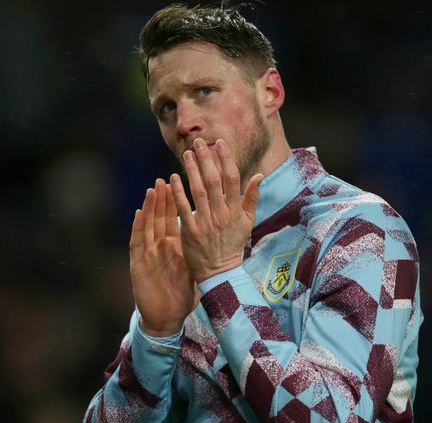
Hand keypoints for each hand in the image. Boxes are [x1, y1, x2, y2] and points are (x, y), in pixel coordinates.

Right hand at [130, 179, 198, 336]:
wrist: (166, 317)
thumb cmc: (181, 295)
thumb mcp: (196, 270)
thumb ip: (203, 252)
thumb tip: (220, 240)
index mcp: (174, 247)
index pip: (175, 219)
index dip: (177, 202)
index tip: (182, 184)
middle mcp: (160, 246)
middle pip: (160, 217)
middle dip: (163, 198)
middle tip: (165, 177)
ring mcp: (148, 254)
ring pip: (148, 225)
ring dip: (150, 206)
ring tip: (153, 188)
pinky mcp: (139, 263)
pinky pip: (138, 242)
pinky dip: (138, 227)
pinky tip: (138, 213)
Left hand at [170, 138, 263, 282]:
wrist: (220, 271)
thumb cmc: (233, 244)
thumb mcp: (247, 221)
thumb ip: (252, 197)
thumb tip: (259, 176)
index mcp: (235, 210)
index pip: (232, 179)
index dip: (226, 159)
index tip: (220, 143)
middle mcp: (221, 214)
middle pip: (213, 180)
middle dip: (206, 159)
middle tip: (198, 142)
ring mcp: (206, 222)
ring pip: (198, 190)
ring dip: (191, 170)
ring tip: (186, 154)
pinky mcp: (191, 231)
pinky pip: (183, 207)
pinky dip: (178, 191)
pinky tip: (173, 177)